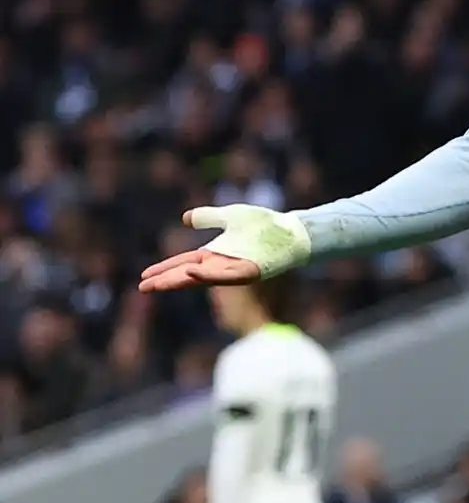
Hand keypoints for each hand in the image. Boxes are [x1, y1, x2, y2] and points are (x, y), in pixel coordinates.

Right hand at [138, 205, 310, 291]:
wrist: (291, 230)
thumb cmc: (265, 224)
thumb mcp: (230, 215)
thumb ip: (208, 217)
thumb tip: (185, 218)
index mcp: (215, 254)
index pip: (184, 263)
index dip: (165, 269)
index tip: (144, 276)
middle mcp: (221, 264)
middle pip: (188, 275)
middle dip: (166, 281)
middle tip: (142, 287)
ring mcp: (235, 270)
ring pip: (203, 278)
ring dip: (181, 281)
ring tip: (159, 284)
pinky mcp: (249, 272)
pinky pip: (226, 276)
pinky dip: (209, 275)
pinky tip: (193, 273)